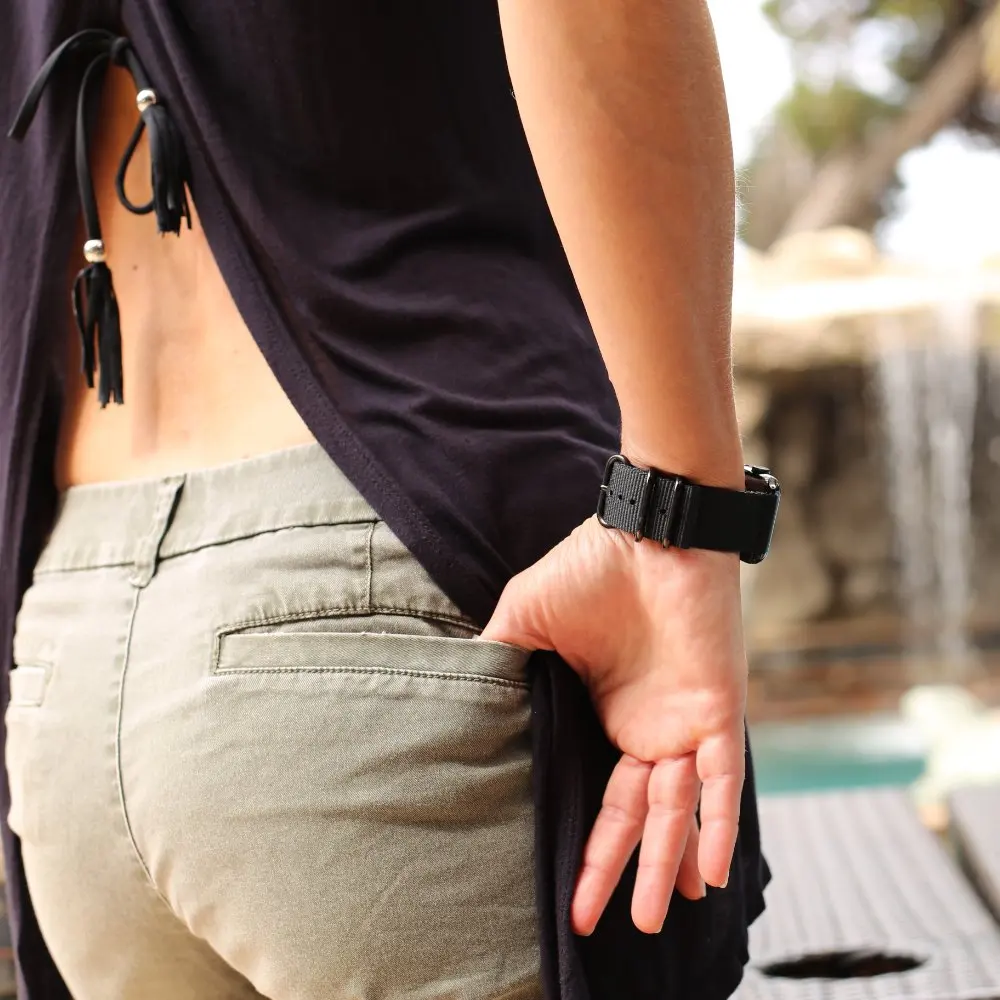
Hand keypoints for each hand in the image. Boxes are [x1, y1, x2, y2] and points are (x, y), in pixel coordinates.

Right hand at [480, 515, 747, 935]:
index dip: (586, 843)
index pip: (599, 793)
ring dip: (665, 863)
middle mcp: (649, 730)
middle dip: (616, 870)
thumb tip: (463, 700)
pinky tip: (712, 871)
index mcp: (608, 716)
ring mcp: (684, 724)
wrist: (650, 531)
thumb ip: (502, 663)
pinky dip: (717, 822)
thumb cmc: (589, 570)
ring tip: (653, 916)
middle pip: (634, 817)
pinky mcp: (717, 711)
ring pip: (676, 811)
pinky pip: (721, 777)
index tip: (564, 890)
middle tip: (596, 923)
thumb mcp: (525, 621)